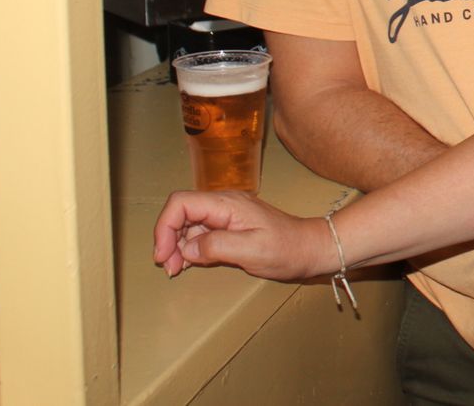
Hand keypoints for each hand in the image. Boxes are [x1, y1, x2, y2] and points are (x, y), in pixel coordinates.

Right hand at [153, 190, 330, 281]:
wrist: (310, 249)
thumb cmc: (287, 249)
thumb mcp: (252, 250)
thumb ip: (217, 246)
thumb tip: (187, 248)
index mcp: (227, 203)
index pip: (181, 203)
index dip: (165, 227)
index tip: (163, 254)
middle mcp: (223, 205)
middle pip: (180, 213)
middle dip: (168, 239)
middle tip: (169, 268)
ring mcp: (225, 216)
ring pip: (187, 224)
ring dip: (176, 246)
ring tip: (176, 269)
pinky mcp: (229, 228)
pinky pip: (199, 234)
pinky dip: (188, 248)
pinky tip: (188, 263)